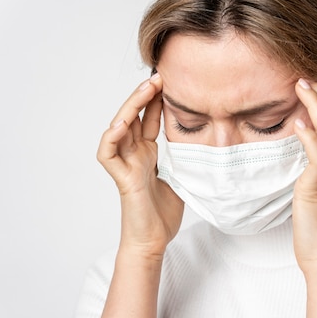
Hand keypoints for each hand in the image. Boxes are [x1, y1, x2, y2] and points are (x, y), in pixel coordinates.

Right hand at [97, 74, 183, 257]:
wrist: (153, 242)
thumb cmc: (163, 216)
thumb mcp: (182, 179)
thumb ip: (186, 161)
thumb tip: (208, 146)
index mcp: (147, 155)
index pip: (149, 120)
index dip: (156, 100)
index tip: (169, 81)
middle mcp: (134, 155)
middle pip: (133, 117)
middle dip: (144, 95)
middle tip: (159, 76)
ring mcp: (126, 165)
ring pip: (119, 128)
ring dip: (130, 106)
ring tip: (146, 88)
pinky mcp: (121, 178)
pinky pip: (108, 153)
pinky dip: (111, 137)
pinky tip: (122, 122)